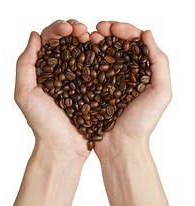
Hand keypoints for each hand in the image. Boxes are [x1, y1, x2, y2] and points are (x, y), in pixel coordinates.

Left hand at [15, 19, 89, 162]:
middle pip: (68, 43)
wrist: (64, 147)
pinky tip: (106, 50)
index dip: (58, 29)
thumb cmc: (43, 124)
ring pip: (84, 52)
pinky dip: (102, 56)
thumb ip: (25, 64)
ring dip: (90, 40)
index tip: (69, 29)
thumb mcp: (25, 93)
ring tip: (95, 37)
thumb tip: (34, 36)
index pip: (50, 41)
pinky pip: (98, 68)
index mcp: (44, 70)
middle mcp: (62, 72)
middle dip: (76, 30)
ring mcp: (79, 80)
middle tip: (84, 31)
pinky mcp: (93, 89)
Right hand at [90, 21, 171, 159]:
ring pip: (101, 55)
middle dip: (107, 32)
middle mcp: (124, 74)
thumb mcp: (161, 93)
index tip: (112, 28)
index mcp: (141, 71)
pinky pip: (88, 70)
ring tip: (86, 37)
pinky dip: (83, 59)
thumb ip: (160, 62)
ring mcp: (107, 81)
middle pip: (116, 46)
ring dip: (94, 43)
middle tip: (97, 29)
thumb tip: (147, 33)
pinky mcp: (93, 90)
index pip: (134, 43)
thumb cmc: (142, 122)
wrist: (121, 146)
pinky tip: (77, 52)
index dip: (125, 30)